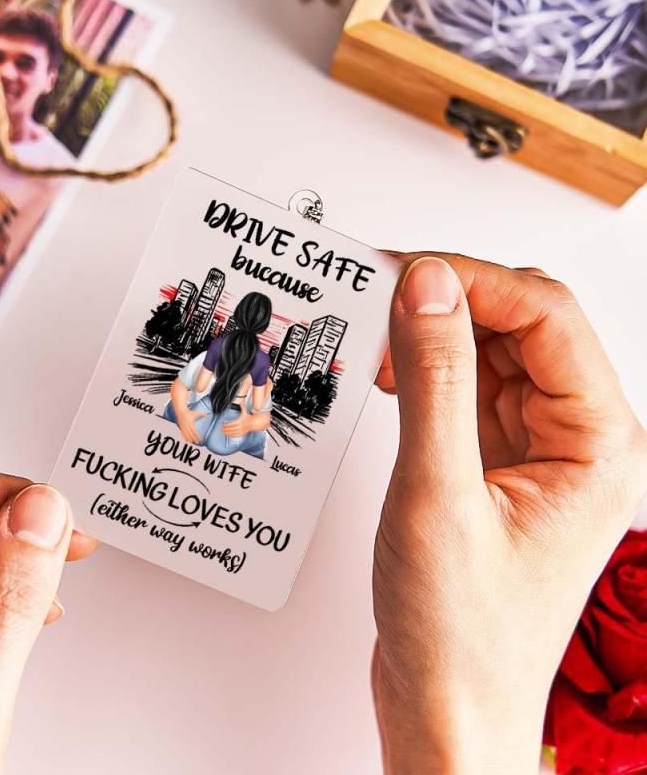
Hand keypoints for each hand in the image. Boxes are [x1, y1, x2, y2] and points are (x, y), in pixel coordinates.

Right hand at [177, 408, 206, 443]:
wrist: (181, 411)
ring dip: (189, 439)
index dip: (197, 436)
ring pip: (187, 435)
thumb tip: (207, 414)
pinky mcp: (181, 428)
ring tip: (192, 443)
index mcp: (191, 424)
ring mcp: (183, 427)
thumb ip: (201, 414)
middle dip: (194, 439)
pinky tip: (186, 441)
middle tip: (197, 443)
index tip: (200, 439)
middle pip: (191, 434)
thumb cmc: (189, 413)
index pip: (194, 432)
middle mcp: (187, 426)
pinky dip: (185, 437)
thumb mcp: (195, 413)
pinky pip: (183, 434)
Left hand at [222, 405, 252, 436]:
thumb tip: (240, 402)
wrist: (253, 423)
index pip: (232, 424)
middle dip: (225, 429)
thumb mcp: (245, 411)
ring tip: (223, 432)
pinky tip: (228, 434)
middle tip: (221, 429)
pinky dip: (231, 435)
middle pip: (231, 429)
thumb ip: (242, 406)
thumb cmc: (248, 417)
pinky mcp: (242, 433)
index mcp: (240, 421)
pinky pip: (236, 435)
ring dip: (227, 433)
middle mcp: (240, 426)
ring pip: (233, 433)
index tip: (223, 425)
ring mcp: (241, 430)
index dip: (227, 425)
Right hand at [373, 255, 646, 773]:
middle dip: (451, 299)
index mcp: (597, 444)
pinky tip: (390, 373)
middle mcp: (575, 440)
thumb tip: (427, 290)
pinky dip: (425, 370)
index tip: (409, 271)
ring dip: (434, 333)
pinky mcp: (494, 463)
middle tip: (384, 291)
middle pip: (521, 324)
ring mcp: (534, 450)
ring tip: (378, 334)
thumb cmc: (461, 632)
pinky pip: (465, 389)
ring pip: (490, 352)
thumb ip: (435, 382)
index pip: (546, 317)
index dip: (474, 280)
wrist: (446, 703)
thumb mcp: (437, 494)